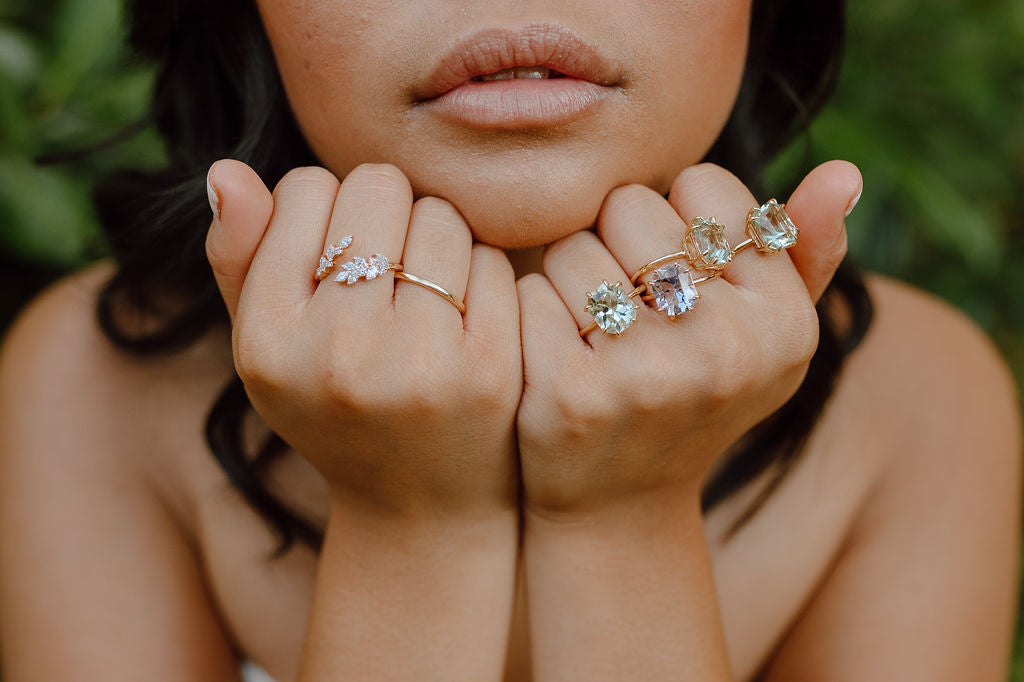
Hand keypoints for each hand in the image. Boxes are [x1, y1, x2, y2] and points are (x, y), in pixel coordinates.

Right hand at [204, 161, 521, 519]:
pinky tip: (464, 321)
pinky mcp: (490, 371)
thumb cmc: (333, 408)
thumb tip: (227, 169)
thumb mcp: (265, 348)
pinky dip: (479, 275)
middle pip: (379, 188)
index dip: (328, 208)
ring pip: (440, 217)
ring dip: (436, 241)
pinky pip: (490, 260)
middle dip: (386, 213)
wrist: (418, 506)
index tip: (337, 255)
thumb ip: (237, 258)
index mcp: (269, 341)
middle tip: (388, 270)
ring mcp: (419, 365)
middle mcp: (339, 354)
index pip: (306, 187)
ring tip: (424, 298)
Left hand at [515, 161, 861, 519]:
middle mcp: (727, 349)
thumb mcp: (770, 338)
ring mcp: (647, 376)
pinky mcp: (572, 397)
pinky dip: (532, 311)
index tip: (678, 274)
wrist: (622, 505)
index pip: (703, 186)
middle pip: (629, 207)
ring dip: (567, 278)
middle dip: (616, 244)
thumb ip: (807, 251)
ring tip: (594, 334)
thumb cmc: (696, 397)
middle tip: (629, 308)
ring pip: (571, 247)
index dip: (676, 222)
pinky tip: (555, 355)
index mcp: (786, 323)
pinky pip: (528, 292)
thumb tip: (844, 170)